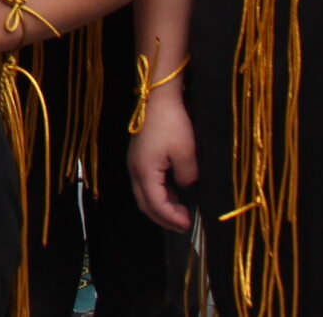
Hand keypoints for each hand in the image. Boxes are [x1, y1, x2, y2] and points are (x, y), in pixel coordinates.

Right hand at [127, 90, 199, 231]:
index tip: (189, 224)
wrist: (158, 97)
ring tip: (181, 212)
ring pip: (143, 194)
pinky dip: (158, 194)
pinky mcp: (138, 156)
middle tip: (184, 225)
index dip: (171, 218)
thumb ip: (187, 176)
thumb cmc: (173, 123)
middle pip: (144, 204)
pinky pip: (145, 183)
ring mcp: (134, 162)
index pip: (155, 204)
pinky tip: (173, 194)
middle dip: (163, 218)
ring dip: (160, 207)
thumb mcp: (187, 152)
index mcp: (144, 170)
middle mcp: (134, 169)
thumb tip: (185, 185)